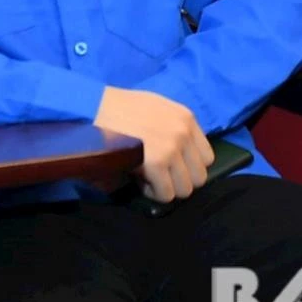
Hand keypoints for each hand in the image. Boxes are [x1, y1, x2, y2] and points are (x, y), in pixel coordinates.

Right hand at [94, 87, 213, 202]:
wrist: (94, 107)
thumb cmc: (120, 107)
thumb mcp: (155, 107)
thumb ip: (173, 127)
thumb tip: (181, 156)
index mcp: (186, 118)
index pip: (207, 157)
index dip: (188, 166)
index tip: (170, 165)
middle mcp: (183, 133)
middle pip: (199, 177)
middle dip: (178, 180)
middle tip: (158, 175)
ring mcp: (172, 149)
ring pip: (184, 189)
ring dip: (166, 188)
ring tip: (148, 177)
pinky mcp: (156, 164)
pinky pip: (165, 194)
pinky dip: (152, 192)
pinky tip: (139, 179)